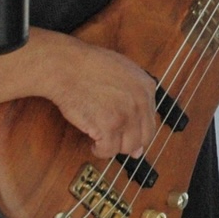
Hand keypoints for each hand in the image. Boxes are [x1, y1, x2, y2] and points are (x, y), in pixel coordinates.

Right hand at [41, 37, 159, 159]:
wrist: (67, 66)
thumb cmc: (88, 67)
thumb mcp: (122, 73)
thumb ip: (133, 97)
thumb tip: (138, 128)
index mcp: (146, 87)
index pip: (151, 120)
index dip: (136, 130)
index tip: (126, 132)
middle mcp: (140, 102)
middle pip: (144, 138)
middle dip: (128, 142)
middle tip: (113, 138)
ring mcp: (126, 115)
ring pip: (129, 147)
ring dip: (114, 146)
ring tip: (101, 138)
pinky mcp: (108, 126)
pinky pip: (109, 151)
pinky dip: (99, 151)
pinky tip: (93, 142)